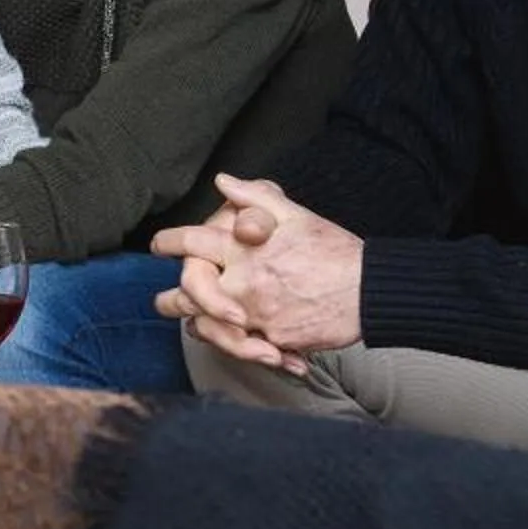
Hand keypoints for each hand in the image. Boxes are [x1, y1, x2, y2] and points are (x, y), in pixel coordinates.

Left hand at [152, 176, 364, 367]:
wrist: (369, 290)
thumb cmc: (335, 250)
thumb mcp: (295, 214)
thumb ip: (255, 197)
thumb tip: (222, 181)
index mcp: (243, 249)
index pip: (192, 242)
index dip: (170, 242)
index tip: (158, 245)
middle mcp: (243, 282)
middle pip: (189, 293)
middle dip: (171, 299)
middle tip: (162, 301)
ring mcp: (256, 314)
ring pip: (210, 327)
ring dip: (198, 325)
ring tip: (192, 325)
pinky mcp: (273, 341)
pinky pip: (245, 347)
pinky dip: (238, 347)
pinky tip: (231, 342)